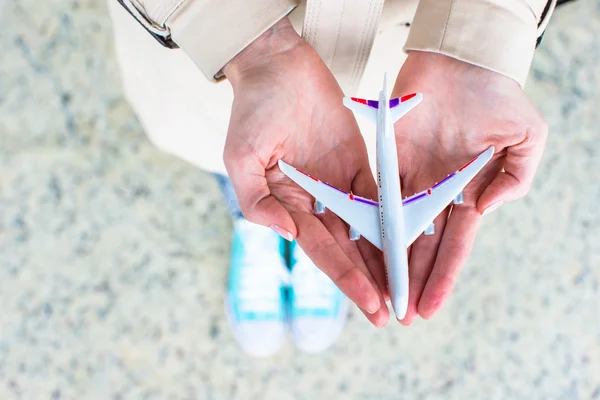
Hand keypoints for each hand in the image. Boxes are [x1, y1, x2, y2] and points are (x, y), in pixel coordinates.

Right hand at [222, 18, 388, 326]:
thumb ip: (257, 200)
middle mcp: (315, 202)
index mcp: (287, 205)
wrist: (278, 66)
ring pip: (367, 230)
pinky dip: (395, 222)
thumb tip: (287, 233)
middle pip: (348, 248)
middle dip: (370, 280)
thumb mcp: (241, 157)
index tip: (372, 304)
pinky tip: (412, 244)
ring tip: (406, 289)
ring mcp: (338, 185)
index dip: (347, 278)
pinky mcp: (358, 165)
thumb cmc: (253, 109)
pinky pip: (380, 198)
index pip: (322, 250)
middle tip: (395, 312)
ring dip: (385, 259)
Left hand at [392, 51, 547, 323]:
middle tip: (399, 315)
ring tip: (378, 293)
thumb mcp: (526, 136)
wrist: (459, 60)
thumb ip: (517, 177)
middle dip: (411, 280)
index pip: (453, 244)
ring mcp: (409, 178)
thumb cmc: (495, 94)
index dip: (442, 276)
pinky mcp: (385, 160)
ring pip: (395, 229)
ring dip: (388, 262)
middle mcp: (435, 192)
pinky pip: (374, 197)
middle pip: (420, 245)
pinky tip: (360, 252)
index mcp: (467, 192)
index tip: (430, 306)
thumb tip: (485, 210)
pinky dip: (368, 224)